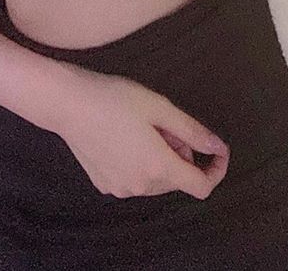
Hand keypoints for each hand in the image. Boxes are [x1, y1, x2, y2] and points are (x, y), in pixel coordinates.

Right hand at [52, 64, 229, 200]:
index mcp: (158, 167)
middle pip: (177, 179)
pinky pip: (136, 180)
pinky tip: (126, 137)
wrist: (70, 104)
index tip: (218, 150)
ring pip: (157, 180)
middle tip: (165, 123)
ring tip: (143, 127)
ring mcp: (120, 189)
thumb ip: (192, 131)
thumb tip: (218, 146)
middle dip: (181, 154)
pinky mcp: (105, 185)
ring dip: (161, 158)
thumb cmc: (116, 99)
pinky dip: (141, 163)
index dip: (216, 170)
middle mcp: (140, 187)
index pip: (200, 186)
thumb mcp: (160, 108)